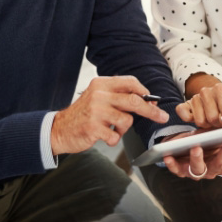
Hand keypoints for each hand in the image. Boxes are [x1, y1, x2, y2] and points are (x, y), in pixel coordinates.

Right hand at [51, 76, 168, 154]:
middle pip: (135, 101)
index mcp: (101, 84)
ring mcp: (96, 111)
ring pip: (127, 120)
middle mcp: (99, 95)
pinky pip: (115, 136)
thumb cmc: (83, 114)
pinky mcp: (93, 128)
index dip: (144, 92)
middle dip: (151, 111)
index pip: (130, 82)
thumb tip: (147, 99)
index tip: (153, 101)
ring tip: (112, 128)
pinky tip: (104, 136)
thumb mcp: (98, 97)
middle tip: (162, 117)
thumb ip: (118, 95)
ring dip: (123, 128)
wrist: (59, 129)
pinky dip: (113, 139)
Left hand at [162, 132, 221, 179]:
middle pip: (220, 164)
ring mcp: (196, 171)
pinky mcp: (180, 170)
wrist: (185, 145)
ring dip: (197, 159)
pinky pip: (177, 170)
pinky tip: (170, 156)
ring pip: (198, 169)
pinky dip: (173, 164)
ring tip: (196, 147)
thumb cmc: (206, 141)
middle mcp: (211, 169)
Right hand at [176, 82, 221, 127]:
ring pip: (200, 121)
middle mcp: (206, 91)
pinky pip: (183, 114)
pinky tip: (197, 119)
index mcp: (220, 89)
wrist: (211, 94)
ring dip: (207, 125)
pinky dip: (189, 120)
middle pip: (213, 117)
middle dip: (218, 124)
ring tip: (211, 121)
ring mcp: (194, 98)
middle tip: (220, 123)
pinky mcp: (185, 105)